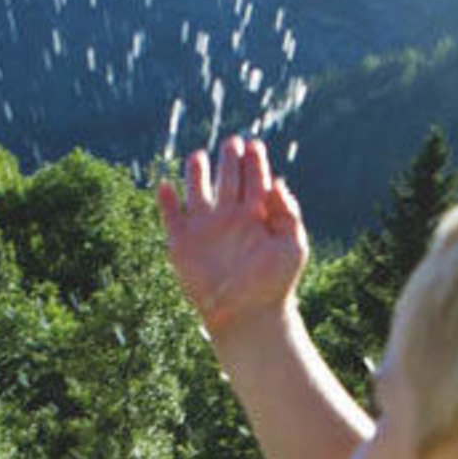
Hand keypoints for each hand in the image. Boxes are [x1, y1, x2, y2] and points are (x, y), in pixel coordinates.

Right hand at [156, 136, 307, 336]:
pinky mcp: (182, 243)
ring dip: (196, 172)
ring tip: (198, 157)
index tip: (254, 145)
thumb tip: (277, 183)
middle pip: (227, 177)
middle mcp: (229, 218)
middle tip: (232, 142)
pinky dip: (165, 201)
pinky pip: (170, 215)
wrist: (248, 316)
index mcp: (256, 216)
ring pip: (196, 189)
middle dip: (229, 158)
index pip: (254, 179)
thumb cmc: (275, 285)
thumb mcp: (292, 248)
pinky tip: (166, 187)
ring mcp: (204, 228)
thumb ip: (288, 214)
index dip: (254, 161)